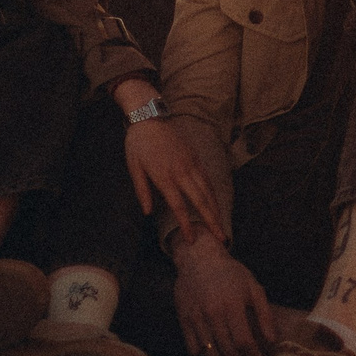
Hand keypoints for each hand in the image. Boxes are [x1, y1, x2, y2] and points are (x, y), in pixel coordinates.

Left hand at [124, 116, 221, 239]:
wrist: (150, 117)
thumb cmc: (138, 144)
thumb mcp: (134, 167)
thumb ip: (142, 191)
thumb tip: (148, 212)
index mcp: (164, 176)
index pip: (179, 206)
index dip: (186, 224)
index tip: (193, 238)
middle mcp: (181, 171)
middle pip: (201, 200)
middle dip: (212, 220)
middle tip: (222, 238)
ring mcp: (191, 163)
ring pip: (208, 189)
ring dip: (216, 208)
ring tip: (221, 224)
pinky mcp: (195, 157)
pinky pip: (206, 178)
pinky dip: (213, 192)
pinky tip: (215, 202)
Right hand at [172, 232, 276, 355]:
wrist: (199, 259)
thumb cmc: (230, 273)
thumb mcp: (253, 288)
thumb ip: (264, 315)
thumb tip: (272, 341)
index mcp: (232, 305)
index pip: (244, 342)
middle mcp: (213, 314)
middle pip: (228, 352)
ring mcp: (196, 318)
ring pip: (210, 354)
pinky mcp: (183, 320)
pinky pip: (193, 349)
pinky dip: (204, 355)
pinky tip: (215, 350)